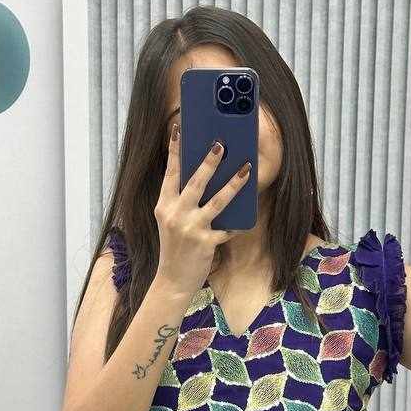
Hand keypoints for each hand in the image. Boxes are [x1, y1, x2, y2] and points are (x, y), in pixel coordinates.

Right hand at [153, 126, 251, 296]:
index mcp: (164, 206)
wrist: (172, 280)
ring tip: (246, 169)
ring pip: (216, 201)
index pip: (170, 173)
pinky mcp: (205, 242)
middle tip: (220, 145)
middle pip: (194, 182)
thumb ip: (180, 202)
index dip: (174, 151)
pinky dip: (236, 224)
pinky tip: (246, 219)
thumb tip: (202, 179)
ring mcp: (190, 228)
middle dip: (208, 162)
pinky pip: (226, 229)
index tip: (178, 130)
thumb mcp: (170, 222)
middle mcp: (175, 214)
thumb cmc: (175, 248)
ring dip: (233, 184)